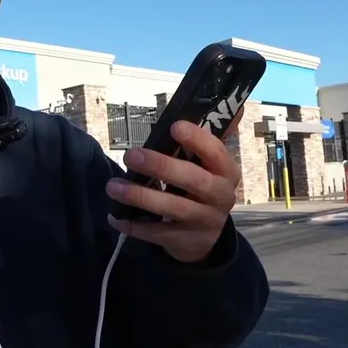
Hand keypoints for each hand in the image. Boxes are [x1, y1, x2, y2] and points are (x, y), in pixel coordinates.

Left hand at [105, 109, 243, 261]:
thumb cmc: (203, 189)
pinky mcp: (185, 241)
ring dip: (140, 196)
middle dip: (161, 166)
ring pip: (172, 208)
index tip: (174, 126)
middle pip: (192, 180)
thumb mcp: (211, 166)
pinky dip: (134, 226)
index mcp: (227, 172)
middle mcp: (219, 197)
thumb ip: (212, 139)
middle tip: (131, 155)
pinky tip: (114, 216)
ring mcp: (203, 221)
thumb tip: (235, 105)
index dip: (197, 139)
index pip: (216, 153)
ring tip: (113, 186)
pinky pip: (158, 234)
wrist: (207, 238)